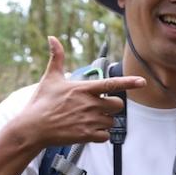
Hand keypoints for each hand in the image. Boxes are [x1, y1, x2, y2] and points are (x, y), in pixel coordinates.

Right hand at [14, 37, 145, 147]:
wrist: (32, 128)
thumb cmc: (41, 102)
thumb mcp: (50, 78)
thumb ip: (57, 58)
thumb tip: (52, 38)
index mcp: (84, 89)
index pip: (112, 84)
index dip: (129, 82)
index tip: (143, 82)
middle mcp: (90, 104)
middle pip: (118, 105)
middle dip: (111, 106)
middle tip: (98, 107)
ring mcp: (90, 120)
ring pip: (111, 121)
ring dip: (104, 121)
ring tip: (87, 120)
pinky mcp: (87, 135)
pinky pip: (105, 136)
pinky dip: (99, 135)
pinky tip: (87, 131)